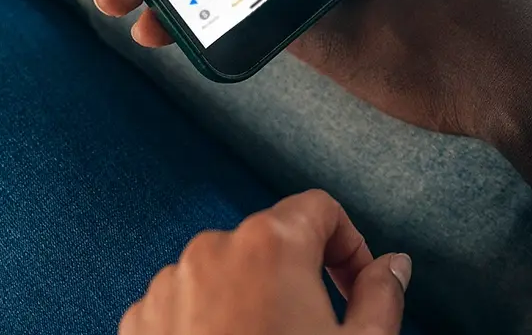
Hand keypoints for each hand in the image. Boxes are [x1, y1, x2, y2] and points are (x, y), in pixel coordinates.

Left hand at [119, 190, 409, 334]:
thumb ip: (382, 296)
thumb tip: (392, 266)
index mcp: (271, 243)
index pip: (321, 209)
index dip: (349, 247)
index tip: (355, 286)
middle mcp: (212, 250)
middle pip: (272, 243)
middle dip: (298, 280)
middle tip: (314, 332)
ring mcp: (168, 286)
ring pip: (226, 273)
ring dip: (250, 301)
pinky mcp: (139, 322)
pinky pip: (185, 304)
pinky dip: (208, 324)